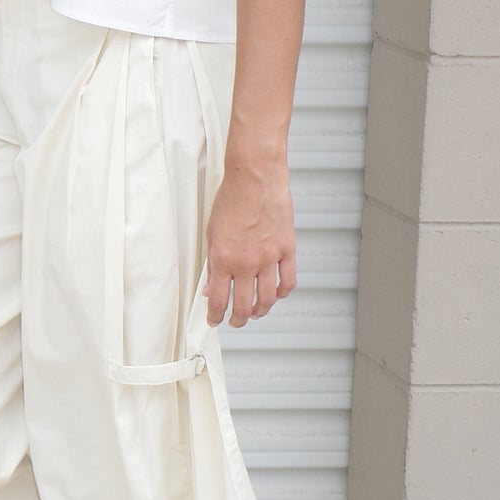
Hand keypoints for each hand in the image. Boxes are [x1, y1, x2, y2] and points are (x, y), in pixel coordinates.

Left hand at [202, 154, 296, 327]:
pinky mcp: (287, 249)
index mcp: (224, 259)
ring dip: (260, 311)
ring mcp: (269, 258)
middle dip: (237, 320)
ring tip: (255, 312)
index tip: (215, 320)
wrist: (255, 177)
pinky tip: (277, 294)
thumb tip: (211, 285)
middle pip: (243, 306)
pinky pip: (288, 281)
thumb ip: (213, 263)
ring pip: (268, 299)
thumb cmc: (231, 199)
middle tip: (235, 322)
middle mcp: (246, 263)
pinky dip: (283, 293)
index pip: (218, 300)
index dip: (215, 316)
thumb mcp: (212, 233)